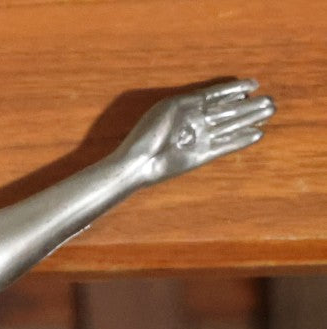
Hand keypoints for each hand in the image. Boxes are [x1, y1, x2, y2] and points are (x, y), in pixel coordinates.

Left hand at [117, 78, 274, 185]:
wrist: (138, 162)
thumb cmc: (149, 132)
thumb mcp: (173, 107)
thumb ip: (197, 100)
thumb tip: (223, 96)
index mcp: (186, 107)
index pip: (216, 95)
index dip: (235, 90)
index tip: (254, 85)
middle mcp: (194, 122)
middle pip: (227, 111)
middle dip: (248, 105)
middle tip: (270, 100)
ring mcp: (198, 139)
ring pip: (229, 127)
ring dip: (249, 119)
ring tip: (269, 112)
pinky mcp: (200, 156)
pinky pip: (225, 147)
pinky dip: (240, 141)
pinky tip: (257, 133)